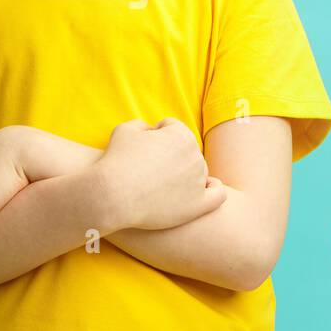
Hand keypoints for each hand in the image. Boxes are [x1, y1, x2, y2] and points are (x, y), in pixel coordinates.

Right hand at [95, 118, 226, 230]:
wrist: (112, 196)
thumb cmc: (116, 161)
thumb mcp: (125, 130)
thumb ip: (142, 125)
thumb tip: (151, 131)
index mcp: (181, 134)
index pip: (172, 128)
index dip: (153, 135)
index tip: (140, 149)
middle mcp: (195, 156)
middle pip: (186, 150)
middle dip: (170, 155)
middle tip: (147, 169)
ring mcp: (198, 181)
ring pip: (197, 171)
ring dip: (184, 174)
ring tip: (157, 184)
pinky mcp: (198, 206)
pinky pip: (217, 195)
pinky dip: (213, 190)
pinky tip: (205, 189)